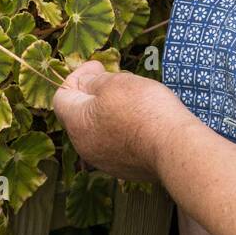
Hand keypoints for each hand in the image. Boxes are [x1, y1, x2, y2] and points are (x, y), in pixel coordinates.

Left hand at [53, 61, 191, 181]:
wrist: (174, 147)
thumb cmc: (144, 111)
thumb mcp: (116, 82)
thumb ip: (94, 80)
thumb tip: (86, 82)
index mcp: (77, 124)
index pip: (61, 97)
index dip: (76, 76)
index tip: (97, 66)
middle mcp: (84, 146)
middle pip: (80, 115)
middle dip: (94, 94)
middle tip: (116, 80)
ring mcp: (105, 161)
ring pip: (99, 130)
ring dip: (110, 113)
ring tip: (133, 100)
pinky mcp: (125, 169)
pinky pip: (117, 144)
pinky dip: (124, 130)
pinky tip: (143, 121)